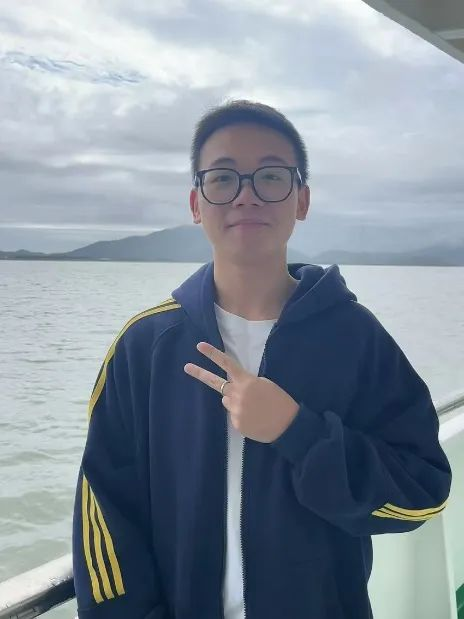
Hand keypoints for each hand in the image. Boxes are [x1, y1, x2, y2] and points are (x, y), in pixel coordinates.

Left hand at [184, 342, 298, 442]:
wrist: (289, 425)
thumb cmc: (280, 401)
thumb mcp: (264, 385)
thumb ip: (244, 386)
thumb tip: (228, 394)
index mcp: (246, 381)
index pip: (227, 364)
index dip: (213, 354)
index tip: (199, 346)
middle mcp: (237, 394)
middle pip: (216, 383)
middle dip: (200, 373)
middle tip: (186, 367)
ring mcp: (235, 410)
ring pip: (227, 402)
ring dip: (236, 403)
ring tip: (255, 408)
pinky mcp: (236, 424)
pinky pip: (234, 417)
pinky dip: (243, 417)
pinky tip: (256, 419)